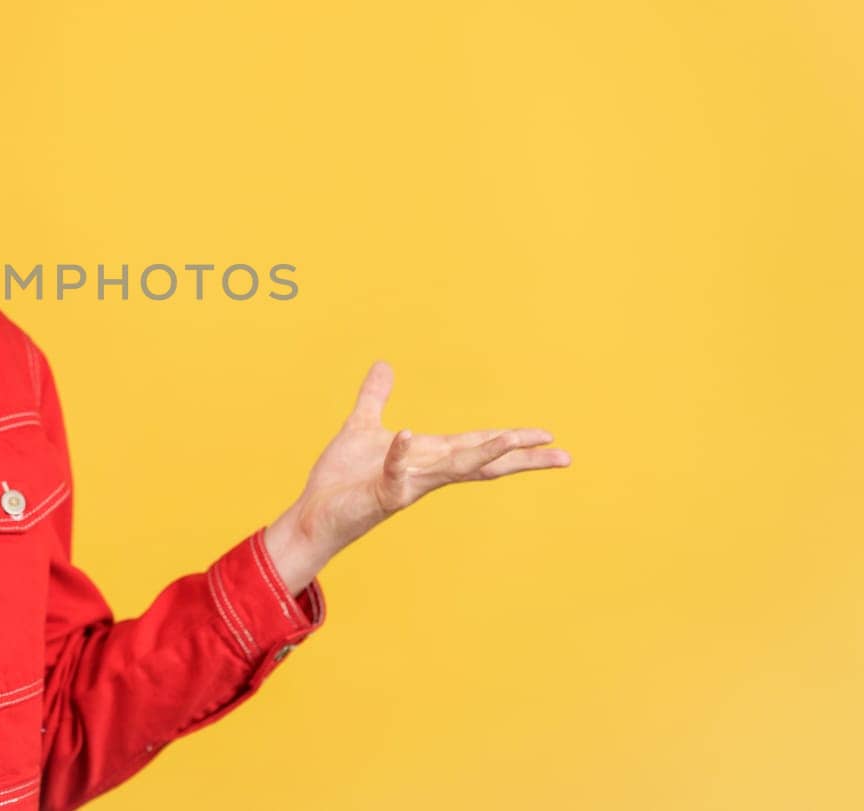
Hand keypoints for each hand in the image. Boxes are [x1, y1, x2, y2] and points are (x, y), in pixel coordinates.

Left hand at [263, 360, 571, 593]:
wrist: (314, 512)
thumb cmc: (342, 478)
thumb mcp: (362, 427)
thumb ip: (375, 397)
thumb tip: (384, 365)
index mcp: (426, 456)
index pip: (477, 445)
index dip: (510, 439)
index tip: (548, 434)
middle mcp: (425, 472)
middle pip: (482, 462)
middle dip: (520, 456)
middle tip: (563, 454)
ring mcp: (407, 486)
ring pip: (452, 470)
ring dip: (481, 454)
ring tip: (510, 438)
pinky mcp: (381, 496)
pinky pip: (394, 474)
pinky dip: (400, 455)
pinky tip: (405, 434)